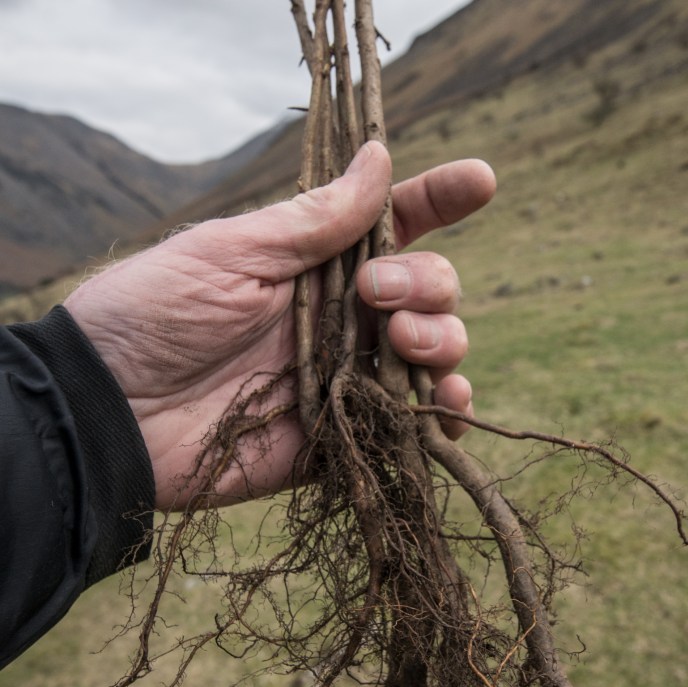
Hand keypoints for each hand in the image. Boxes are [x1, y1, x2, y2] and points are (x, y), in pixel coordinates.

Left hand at [65, 142, 495, 508]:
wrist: (112, 416)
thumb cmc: (156, 317)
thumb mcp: (230, 252)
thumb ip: (313, 220)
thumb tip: (379, 156)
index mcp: (314, 264)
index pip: (393, 226)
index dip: (439, 200)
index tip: (480, 181)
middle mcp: (342, 316)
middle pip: (428, 289)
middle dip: (427, 284)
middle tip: (376, 296)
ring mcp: (348, 375)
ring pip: (434, 350)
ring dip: (443, 340)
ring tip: (404, 341)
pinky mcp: (346, 434)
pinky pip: (414, 424)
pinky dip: (445, 413)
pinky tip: (448, 399)